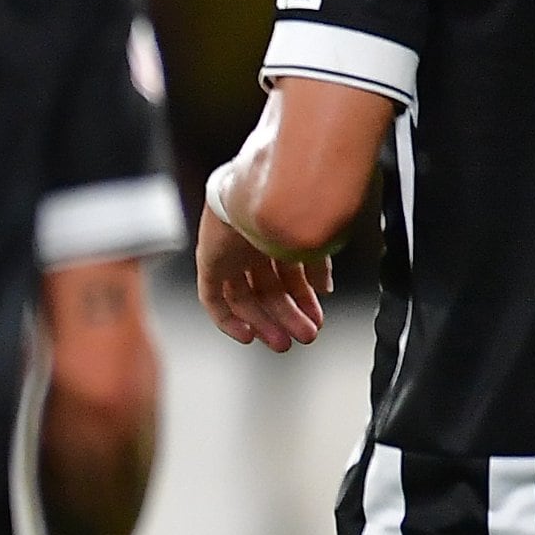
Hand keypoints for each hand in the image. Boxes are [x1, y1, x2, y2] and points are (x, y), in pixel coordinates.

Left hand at [196, 201, 329, 351]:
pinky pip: (213, 299)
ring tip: (284, 342)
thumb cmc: (295, 206)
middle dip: (288, 316)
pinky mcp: (209, 261)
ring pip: (245, 298)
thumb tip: (324, 289)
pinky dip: (229, 320)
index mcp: (281, 234)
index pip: (290, 274)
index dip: (305, 299)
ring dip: (265, 322)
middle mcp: (253, 244)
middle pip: (269, 289)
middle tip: (305, 336)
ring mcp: (229, 253)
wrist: (266, 191)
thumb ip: (318, 265)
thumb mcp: (315, 239)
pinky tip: (249, 335)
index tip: (318, 318)